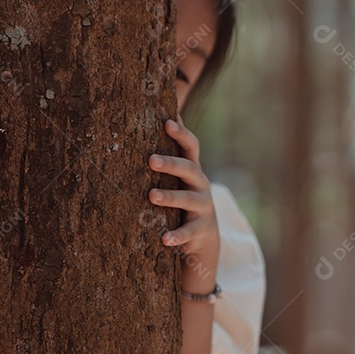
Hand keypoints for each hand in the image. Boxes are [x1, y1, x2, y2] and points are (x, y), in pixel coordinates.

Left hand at [147, 115, 218, 260]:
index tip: (167, 123)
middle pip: (188, 169)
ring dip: (170, 197)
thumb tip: (166, 114)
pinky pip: (188, 232)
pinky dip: (177, 235)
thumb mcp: (181, 175)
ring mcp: (202, 207)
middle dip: (170, 164)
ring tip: (151, 196)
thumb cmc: (185, 195)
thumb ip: (173, 152)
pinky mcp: (200, 228)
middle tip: (150, 160)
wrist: (204, 235)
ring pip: (187, 199)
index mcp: (193, 169)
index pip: (190, 147)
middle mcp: (200, 184)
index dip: (181, 134)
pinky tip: (164, 238)